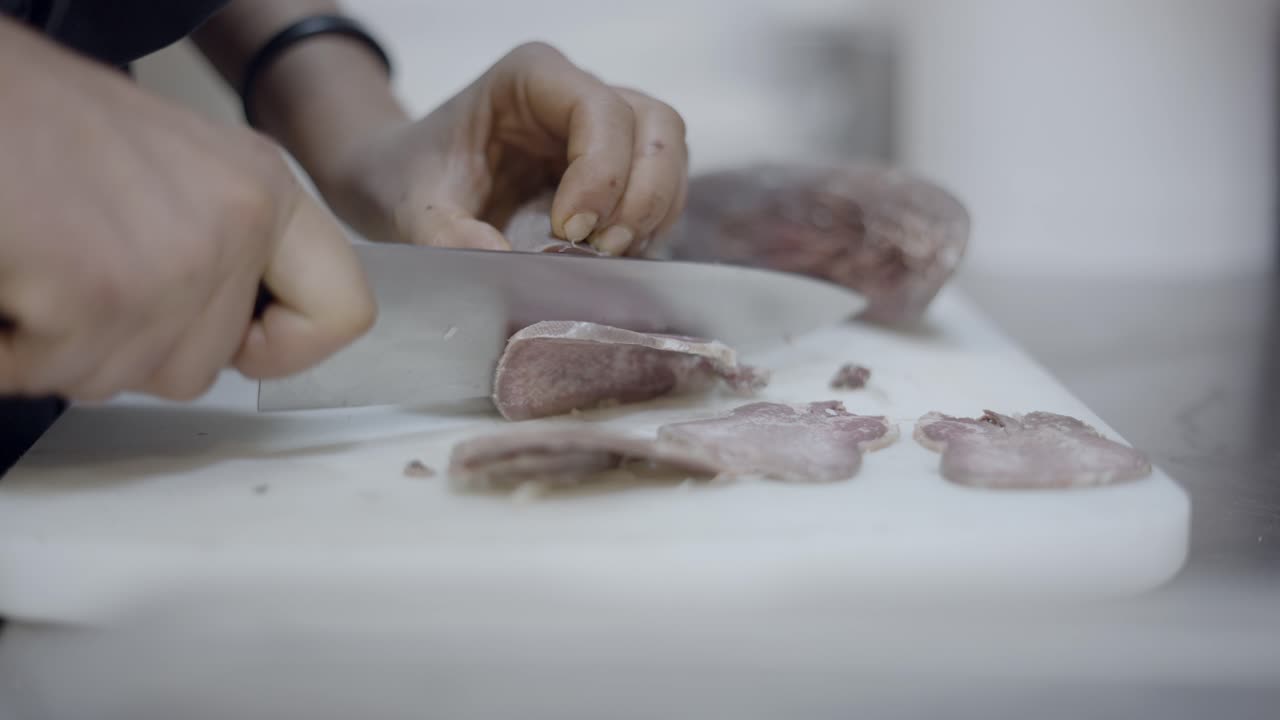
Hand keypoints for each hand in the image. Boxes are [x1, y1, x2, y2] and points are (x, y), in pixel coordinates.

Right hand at [0, 19, 374, 401]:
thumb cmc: (38, 123)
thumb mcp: (173, 172)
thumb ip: (225, 245)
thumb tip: (254, 327)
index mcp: (264, 187)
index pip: (344, 311)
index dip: (282, 349)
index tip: (242, 346)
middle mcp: (238, 220)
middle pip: (205, 368)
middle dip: (132, 346)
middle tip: (82, 274)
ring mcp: (177, 259)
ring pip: (126, 379)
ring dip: (65, 345)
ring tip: (43, 263)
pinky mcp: (106, 292)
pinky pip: (53, 372)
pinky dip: (13, 348)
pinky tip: (15, 281)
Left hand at [322, 42, 688, 255]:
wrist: (402, 183)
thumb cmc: (409, 176)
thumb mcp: (413, 208)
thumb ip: (450, 236)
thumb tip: (506, 269)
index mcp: (530, 79)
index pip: (599, 110)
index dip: (600, 172)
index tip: (569, 230)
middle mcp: (576, 93)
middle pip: (653, 125)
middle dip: (641, 194)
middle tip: (601, 250)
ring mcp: (602, 128)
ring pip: (669, 151)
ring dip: (653, 210)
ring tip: (609, 255)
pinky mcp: (614, 166)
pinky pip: (660, 185)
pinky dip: (650, 224)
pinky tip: (612, 255)